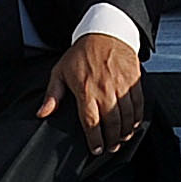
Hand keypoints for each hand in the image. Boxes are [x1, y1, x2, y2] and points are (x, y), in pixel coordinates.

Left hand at [37, 32, 147, 158]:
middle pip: (111, 123)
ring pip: (127, 116)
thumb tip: (42, 113)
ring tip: (121, 139)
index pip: (91, 122)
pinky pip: (138, 103)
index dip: (94, 140)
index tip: (96, 149)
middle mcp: (104, 89)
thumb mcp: (60, 71)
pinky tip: (133, 124)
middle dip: (112, 140)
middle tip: (110, 148)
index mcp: (85, 90)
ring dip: (125, 132)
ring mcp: (121, 85)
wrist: (105, 32)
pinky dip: (137, 117)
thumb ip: (52, 95)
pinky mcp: (133, 80)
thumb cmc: (82, 52)